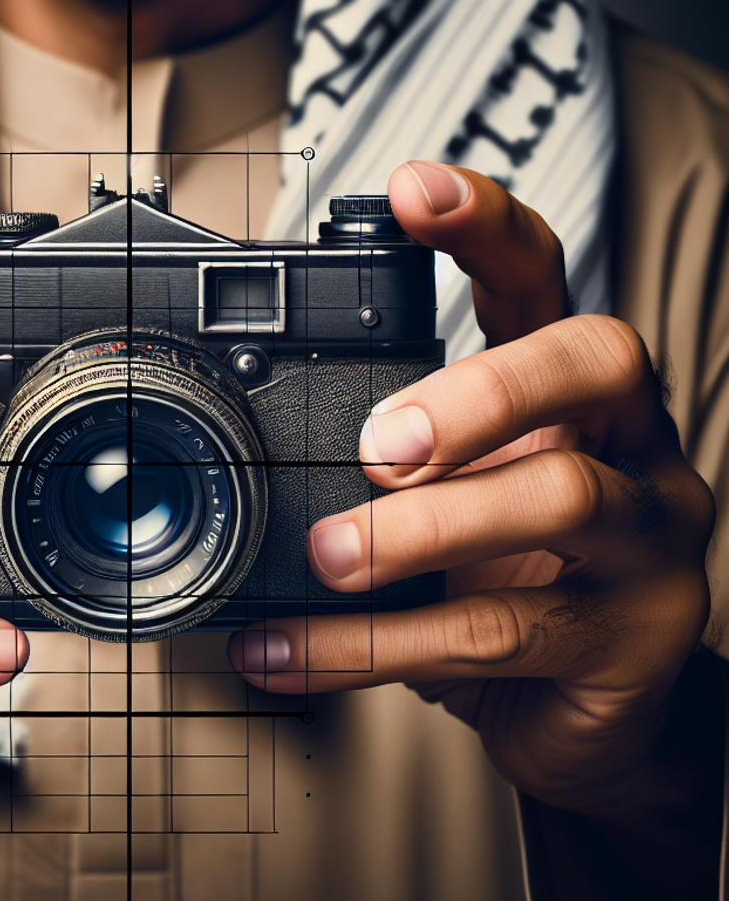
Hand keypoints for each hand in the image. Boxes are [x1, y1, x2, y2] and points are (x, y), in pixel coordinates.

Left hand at [228, 162, 715, 818]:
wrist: (582, 711)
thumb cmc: (505, 578)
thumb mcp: (450, 498)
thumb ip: (384, 457)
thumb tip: (250, 447)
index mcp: (568, 392)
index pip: (544, 277)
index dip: (485, 225)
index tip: (410, 189)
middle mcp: (629, 445)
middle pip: (594, 362)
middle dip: (479, 389)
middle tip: (378, 444)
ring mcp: (649, 541)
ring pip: (560, 499)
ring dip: (423, 529)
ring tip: (328, 557)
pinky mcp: (632, 640)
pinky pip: (499, 634)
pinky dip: (374, 645)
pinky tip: (289, 651)